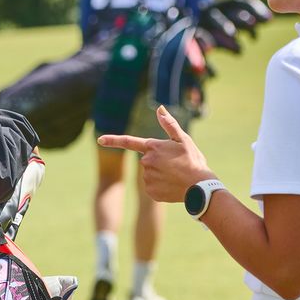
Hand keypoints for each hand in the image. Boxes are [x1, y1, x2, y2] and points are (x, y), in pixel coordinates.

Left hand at [98, 106, 215, 202]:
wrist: (199, 187)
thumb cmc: (193, 161)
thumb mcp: (183, 139)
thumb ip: (169, 124)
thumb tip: (159, 108)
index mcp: (153, 147)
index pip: (128, 142)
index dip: (112, 140)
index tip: (99, 139)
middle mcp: (146, 162)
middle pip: (147, 160)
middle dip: (158, 161)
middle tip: (175, 164)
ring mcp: (147, 178)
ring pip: (150, 174)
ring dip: (160, 174)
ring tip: (175, 175)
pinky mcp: (150, 192)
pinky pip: (152, 187)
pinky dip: (160, 186)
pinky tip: (171, 185)